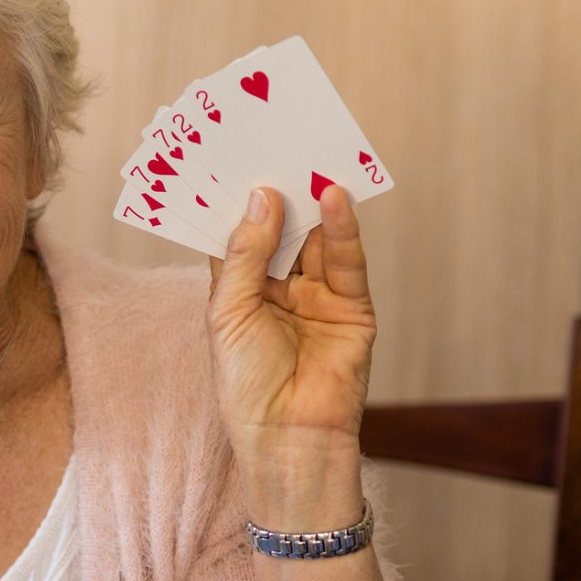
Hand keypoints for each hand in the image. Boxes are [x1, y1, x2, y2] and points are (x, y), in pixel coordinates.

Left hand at [207, 183, 377, 523]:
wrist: (290, 440)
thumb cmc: (246, 387)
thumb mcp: (229, 314)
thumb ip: (244, 255)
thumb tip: (260, 196)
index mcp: (239, 292)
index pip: (238, 234)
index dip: (234, 198)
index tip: (228, 153)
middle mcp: (278, 288)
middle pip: (279, 228)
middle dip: (276, 189)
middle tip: (271, 140)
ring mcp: (317, 296)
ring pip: (313, 238)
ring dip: (310, 199)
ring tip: (304, 155)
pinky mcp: (353, 307)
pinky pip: (346, 260)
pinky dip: (341, 227)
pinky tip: (333, 196)